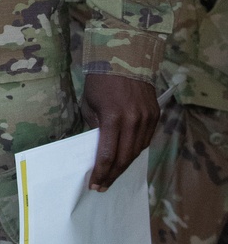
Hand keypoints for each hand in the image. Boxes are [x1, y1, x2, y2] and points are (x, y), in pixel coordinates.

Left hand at [81, 73, 158, 190]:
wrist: (125, 56)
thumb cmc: (100, 79)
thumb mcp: (89, 102)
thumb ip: (93, 126)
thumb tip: (96, 148)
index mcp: (113, 117)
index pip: (107, 154)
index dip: (101, 173)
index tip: (94, 185)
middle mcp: (133, 121)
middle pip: (124, 158)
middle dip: (112, 175)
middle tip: (103, 186)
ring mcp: (147, 119)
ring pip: (137, 152)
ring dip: (124, 166)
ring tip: (113, 175)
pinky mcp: (155, 115)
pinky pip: (146, 140)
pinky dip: (136, 151)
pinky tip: (126, 157)